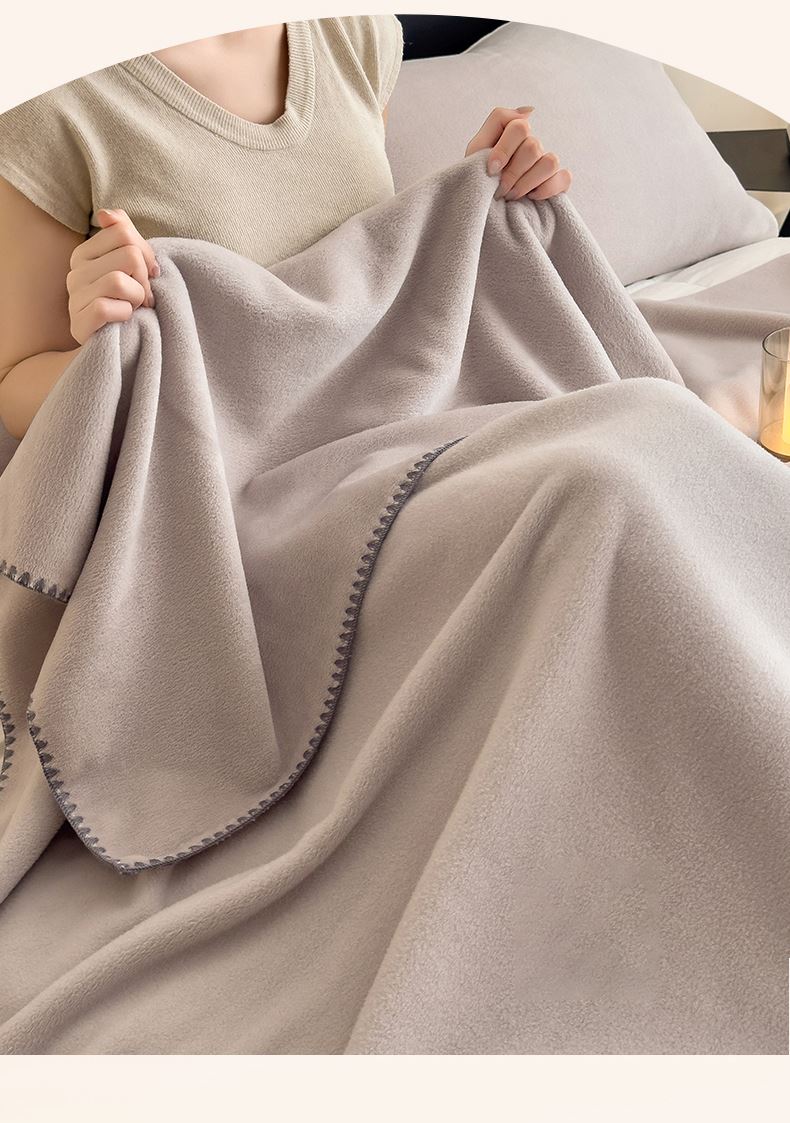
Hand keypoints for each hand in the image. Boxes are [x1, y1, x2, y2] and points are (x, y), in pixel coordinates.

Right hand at [66, 208, 158, 344]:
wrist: (114, 349)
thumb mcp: (129, 268)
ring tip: (134, 308)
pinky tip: (124, 320)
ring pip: (121, 281)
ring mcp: (74, 297)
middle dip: (145, 279)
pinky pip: (110, 308)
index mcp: (85, 253)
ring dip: (138, 298)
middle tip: (144, 297)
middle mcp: (75, 271)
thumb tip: (108, 215)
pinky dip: (126, 315)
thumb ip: (124, 236)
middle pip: (129, 255)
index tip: (148, 275)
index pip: (124, 232)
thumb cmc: (126, 305)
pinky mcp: (78, 322)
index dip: (146, 254)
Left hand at [464, 106, 571, 201]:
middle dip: (513, 173)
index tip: (491, 169)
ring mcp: (545, 164)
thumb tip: (530, 112)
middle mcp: (533, 147)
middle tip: (499, 189)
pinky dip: (547, 189)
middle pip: (533, 147)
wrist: (479, 206)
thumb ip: (498, 120)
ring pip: (550, 162)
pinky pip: (564, 178)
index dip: (505, 149)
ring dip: (527, 183)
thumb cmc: (477, 177)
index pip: (520, 127)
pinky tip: (530, 197)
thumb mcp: (477, 147)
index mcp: (515, 135)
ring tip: (511, 195)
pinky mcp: (556, 183)